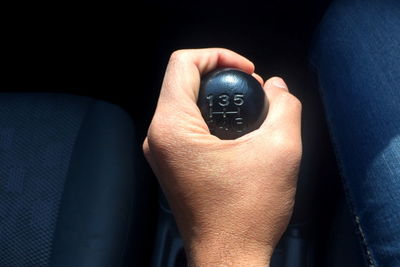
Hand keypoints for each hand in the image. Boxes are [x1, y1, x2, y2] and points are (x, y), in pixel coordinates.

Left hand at [143, 48, 301, 266]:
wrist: (229, 257)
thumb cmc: (247, 215)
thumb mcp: (280, 151)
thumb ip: (285, 106)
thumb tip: (277, 88)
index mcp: (172, 128)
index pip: (184, 63)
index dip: (219, 55)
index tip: (248, 73)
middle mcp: (158, 137)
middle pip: (184, 81)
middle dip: (222, 77)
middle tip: (254, 94)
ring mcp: (162, 151)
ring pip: (186, 102)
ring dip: (219, 99)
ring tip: (250, 113)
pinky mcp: (172, 163)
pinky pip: (188, 124)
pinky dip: (212, 118)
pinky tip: (238, 133)